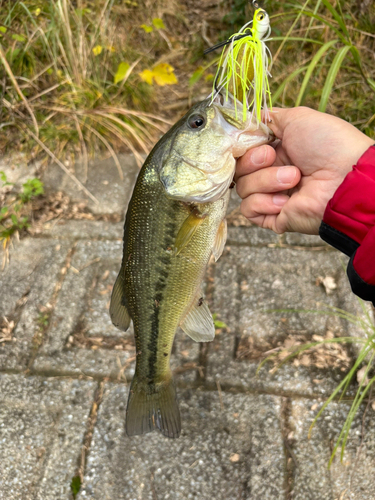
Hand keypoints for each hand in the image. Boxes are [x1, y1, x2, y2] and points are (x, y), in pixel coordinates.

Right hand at [235, 106, 373, 233]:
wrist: (345, 179)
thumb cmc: (328, 145)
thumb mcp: (298, 118)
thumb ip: (269, 118)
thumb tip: (250, 122)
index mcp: (277, 150)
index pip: (243, 150)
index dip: (244, 146)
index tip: (254, 141)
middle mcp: (272, 172)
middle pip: (239, 168)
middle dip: (253, 161)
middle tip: (272, 157)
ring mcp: (272, 195)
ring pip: (243, 188)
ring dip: (266, 181)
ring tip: (294, 179)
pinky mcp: (272, 217)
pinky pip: (248, 209)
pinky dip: (264, 202)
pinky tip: (286, 201)